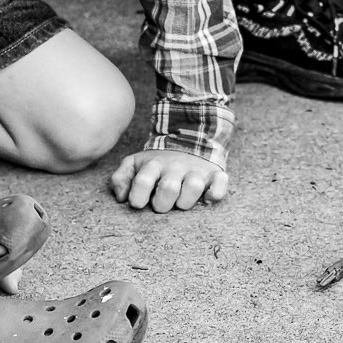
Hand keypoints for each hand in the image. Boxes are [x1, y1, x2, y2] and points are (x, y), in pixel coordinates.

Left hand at [109, 149, 228, 212]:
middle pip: (168, 188)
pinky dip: (216, 193)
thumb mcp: (135, 165)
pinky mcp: (215, 174)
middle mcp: (175, 167)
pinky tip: (207, 198)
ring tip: (181, 201)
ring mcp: (196, 170)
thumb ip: (121, 178)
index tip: (138, 203)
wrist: (188, 139)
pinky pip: (221, 185)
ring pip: (194, 186)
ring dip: (187, 199)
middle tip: (162, 204)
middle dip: (162, 203)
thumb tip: (121, 197)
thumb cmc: (157, 164)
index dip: (138, 197)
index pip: (143, 181)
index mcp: (153, 165)